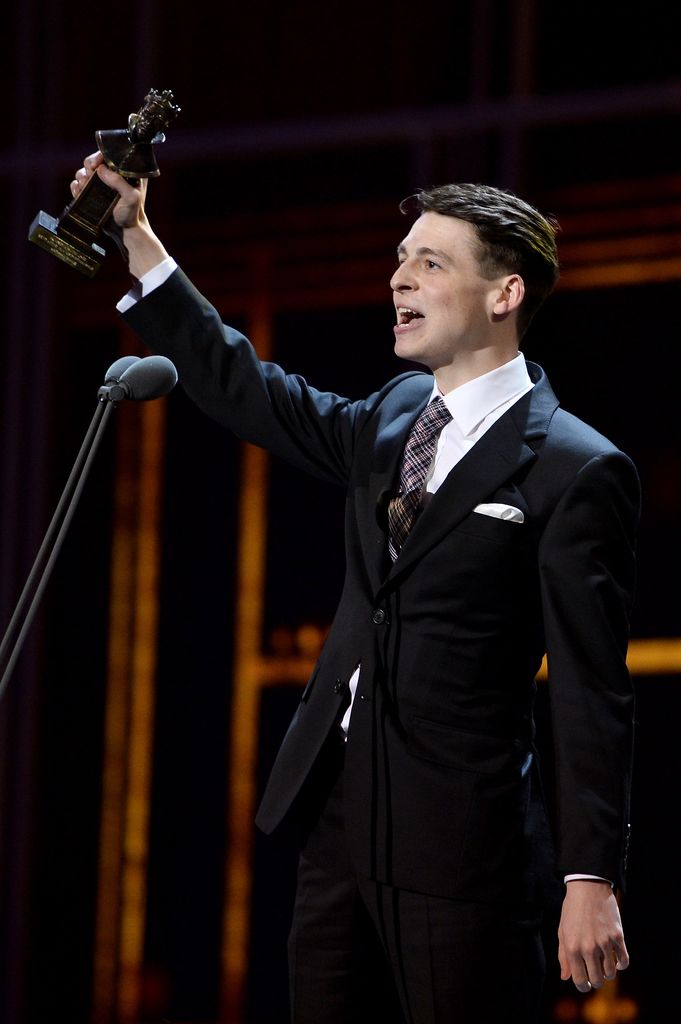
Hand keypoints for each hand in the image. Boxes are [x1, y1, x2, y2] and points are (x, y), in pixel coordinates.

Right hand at [70, 152, 167, 277]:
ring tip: (86, 188)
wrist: (125, 232)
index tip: (96, 165)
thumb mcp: (131, 197)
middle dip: (88, 167)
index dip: (100, 155)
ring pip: (83, 172)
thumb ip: (119, 182)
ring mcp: (100, 184)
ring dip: (81, 178)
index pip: (109, 153)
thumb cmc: (132, 215)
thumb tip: (101, 169)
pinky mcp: (91, 193)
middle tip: (90, 177)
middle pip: (92, 161)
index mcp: (126, 170)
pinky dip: (76, 188)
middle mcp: (112, 174)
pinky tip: (80, 194)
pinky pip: (77, 185)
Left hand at [558, 880, 628, 992]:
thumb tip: (566, 978)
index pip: (580, 980)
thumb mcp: (562, 931)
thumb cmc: (572, 910)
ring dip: (608, 973)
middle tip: (595, 973)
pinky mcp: (618, 936)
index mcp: (572, 947)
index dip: (583, 986)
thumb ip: (563, 956)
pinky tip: (617, 961)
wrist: (588, 887)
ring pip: (611, 973)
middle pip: (597, 980)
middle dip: (596, 980)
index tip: (585, 983)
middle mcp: (588, 947)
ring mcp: (605, 942)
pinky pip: (624, 961)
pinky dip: (621, 965)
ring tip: (604, 964)